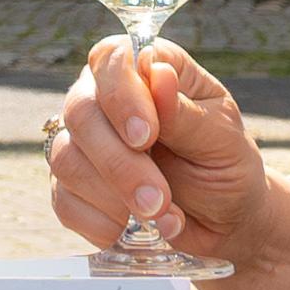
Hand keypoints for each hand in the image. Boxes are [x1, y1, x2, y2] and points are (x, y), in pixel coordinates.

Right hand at [43, 39, 269, 262]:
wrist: (224, 221)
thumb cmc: (226, 167)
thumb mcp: (222, 139)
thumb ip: (186, 112)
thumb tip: (158, 73)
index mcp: (147, 71)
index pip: (111, 60)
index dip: (120, 95)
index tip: (147, 136)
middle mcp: (106, 99)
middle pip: (80, 112)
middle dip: (119, 162)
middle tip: (158, 199)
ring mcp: (84, 143)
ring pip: (66, 158)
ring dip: (111, 195)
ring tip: (160, 217)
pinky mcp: (73, 185)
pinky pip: (63, 199)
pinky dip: (99, 221)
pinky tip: (131, 229)